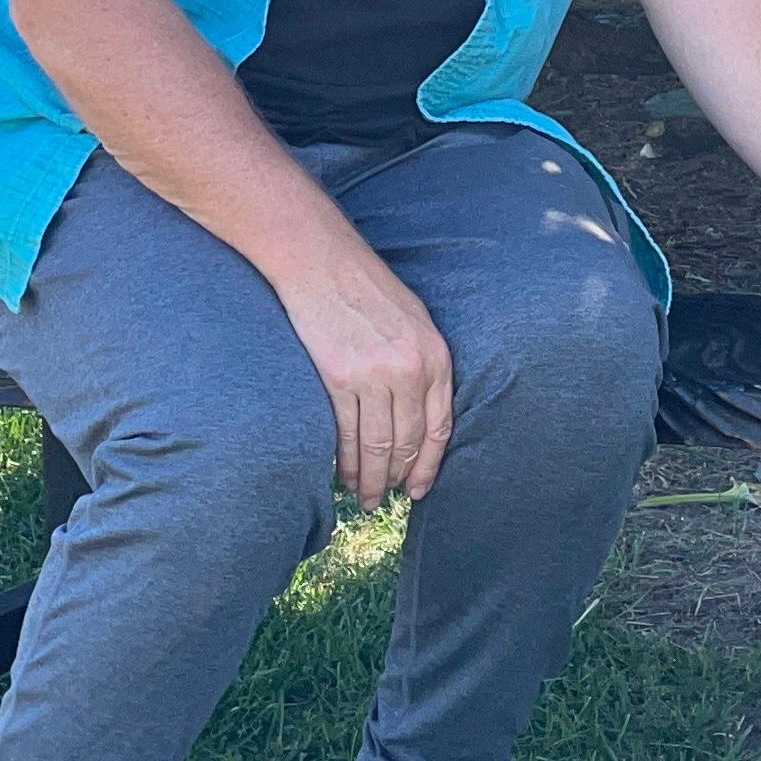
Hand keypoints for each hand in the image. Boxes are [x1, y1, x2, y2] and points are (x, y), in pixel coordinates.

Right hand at [271, 240, 455, 506]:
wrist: (320, 260)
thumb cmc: (366, 288)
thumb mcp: (414, 320)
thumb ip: (423, 365)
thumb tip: (420, 415)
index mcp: (435, 356)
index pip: (439, 427)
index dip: (429, 466)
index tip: (418, 489)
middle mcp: (410, 369)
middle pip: (408, 442)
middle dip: (397, 478)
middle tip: (385, 499)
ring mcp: (374, 375)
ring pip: (376, 445)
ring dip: (369, 479)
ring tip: (363, 498)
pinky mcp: (338, 377)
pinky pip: (345, 433)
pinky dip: (344, 460)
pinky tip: (340, 474)